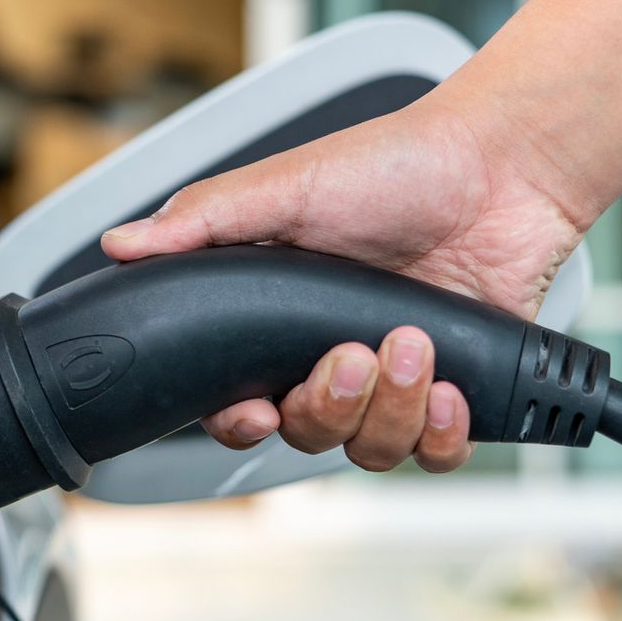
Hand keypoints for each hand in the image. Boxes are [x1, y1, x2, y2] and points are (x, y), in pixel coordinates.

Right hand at [100, 93, 587, 472]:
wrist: (500, 166)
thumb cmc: (394, 166)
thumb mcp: (283, 186)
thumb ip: (202, 222)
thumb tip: (121, 246)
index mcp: (279, 319)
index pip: (237, 401)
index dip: (238, 422)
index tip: (252, 411)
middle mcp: (332, 356)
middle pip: (305, 434)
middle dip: (327, 406)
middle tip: (350, 354)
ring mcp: (397, 378)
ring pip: (370, 449)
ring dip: (390, 410)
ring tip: (412, 344)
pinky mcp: (461, 388)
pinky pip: (438, 454)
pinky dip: (440, 434)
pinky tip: (449, 389)